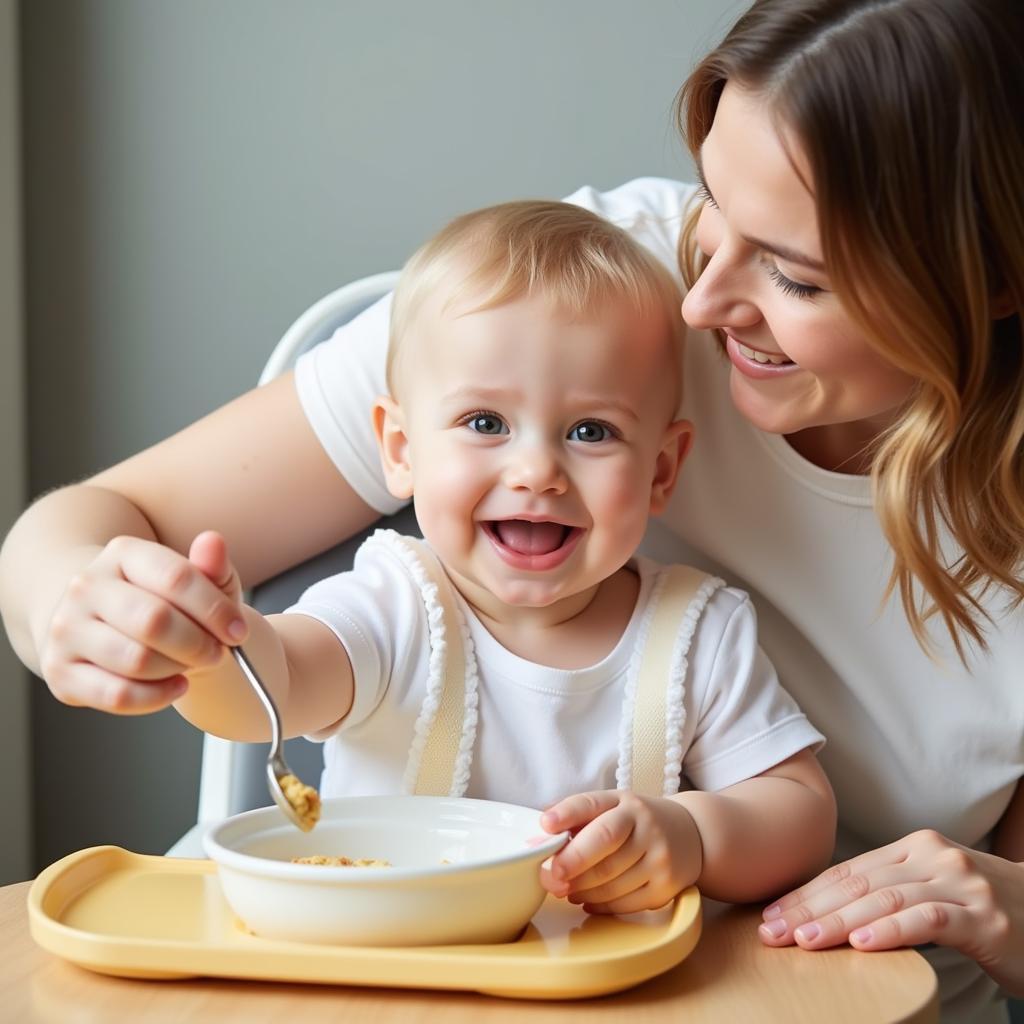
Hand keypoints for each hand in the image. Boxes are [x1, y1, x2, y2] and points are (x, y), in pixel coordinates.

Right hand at [40, 530, 246, 713]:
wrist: (104, 622)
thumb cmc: (162, 601)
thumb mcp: (195, 581)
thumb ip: (211, 567)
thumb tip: (213, 542)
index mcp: (122, 553)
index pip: (176, 577)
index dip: (215, 610)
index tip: (238, 631)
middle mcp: (86, 587)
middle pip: (154, 621)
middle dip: (198, 644)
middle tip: (217, 653)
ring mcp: (67, 629)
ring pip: (136, 661)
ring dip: (178, 669)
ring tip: (190, 664)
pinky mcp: (61, 672)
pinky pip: (117, 695)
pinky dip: (157, 697)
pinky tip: (175, 686)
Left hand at [538, 789, 700, 913]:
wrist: (692, 835)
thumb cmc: (637, 822)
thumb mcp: (613, 807)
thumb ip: (578, 817)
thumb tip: (539, 832)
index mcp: (624, 801)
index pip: (591, 803)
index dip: (566, 814)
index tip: (546, 824)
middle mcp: (645, 823)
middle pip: (602, 843)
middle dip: (571, 862)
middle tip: (550, 876)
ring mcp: (659, 854)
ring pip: (611, 879)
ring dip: (581, 889)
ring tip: (565, 890)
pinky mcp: (667, 884)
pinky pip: (626, 901)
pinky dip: (600, 905)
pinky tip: (587, 900)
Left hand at [758, 829, 1023, 993]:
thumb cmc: (986, 912)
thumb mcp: (934, 891)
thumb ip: (890, 892)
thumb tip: (827, 913)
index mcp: (915, 847)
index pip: (848, 871)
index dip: (806, 893)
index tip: (770, 914)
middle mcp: (934, 856)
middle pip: (858, 883)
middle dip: (809, 908)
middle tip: (772, 931)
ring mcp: (960, 883)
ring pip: (885, 900)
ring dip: (839, 921)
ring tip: (804, 940)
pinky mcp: (984, 917)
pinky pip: (928, 920)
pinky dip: (891, 931)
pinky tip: (862, 943)